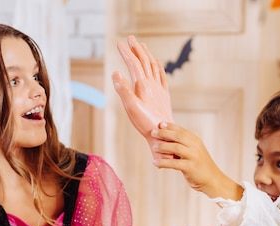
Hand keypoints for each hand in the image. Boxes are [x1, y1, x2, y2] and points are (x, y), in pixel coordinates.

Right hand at [112, 35, 173, 158]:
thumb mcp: (130, 107)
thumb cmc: (145, 122)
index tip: (119, 43)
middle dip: (136, 48)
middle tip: (130, 38)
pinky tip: (157, 63)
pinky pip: (162, 76)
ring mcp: (159, 89)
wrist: (163, 134)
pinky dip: (158, 66)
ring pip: (153, 66)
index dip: (126, 52)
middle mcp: (152, 84)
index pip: (133, 63)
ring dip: (147, 55)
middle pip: (144, 61)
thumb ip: (123, 89)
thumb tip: (115, 72)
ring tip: (142, 46)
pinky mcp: (164, 95)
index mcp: (142, 85)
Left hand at [150, 122, 242, 200]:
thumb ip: (184, 145)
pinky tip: (155, 162)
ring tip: (154, 147)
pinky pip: (173, 163)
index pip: (182, 130)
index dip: (170, 126)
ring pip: (176, 148)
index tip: (160, 124)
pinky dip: (163, 162)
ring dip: (163, 147)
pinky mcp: (190, 167)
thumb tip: (166, 140)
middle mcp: (196, 147)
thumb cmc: (200, 166)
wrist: (212, 180)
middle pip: (178, 136)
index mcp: (196, 141)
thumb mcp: (194, 152)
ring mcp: (193, 157)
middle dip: (164, 133)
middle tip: (153, 133)